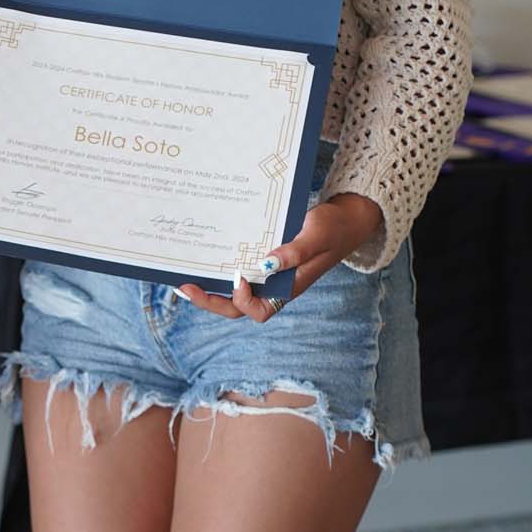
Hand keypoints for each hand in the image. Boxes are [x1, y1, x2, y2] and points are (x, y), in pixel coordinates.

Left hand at [176, 193, 383, 321]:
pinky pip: (238, 271)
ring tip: (185, 276)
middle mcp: (274, 287)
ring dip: (209, 287)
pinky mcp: (264, 262)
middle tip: (185, 287)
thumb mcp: (316, 236)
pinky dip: (220, 268)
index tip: (237, 277)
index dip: (241, 300)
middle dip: (209, 301)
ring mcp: (268, 276)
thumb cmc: (334, 229)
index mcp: (288, 288)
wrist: (347, 219)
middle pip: (237, 307)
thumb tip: (266, 265)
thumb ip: (295, 252)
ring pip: (233, 292)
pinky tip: (205, 256)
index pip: (257, 311)